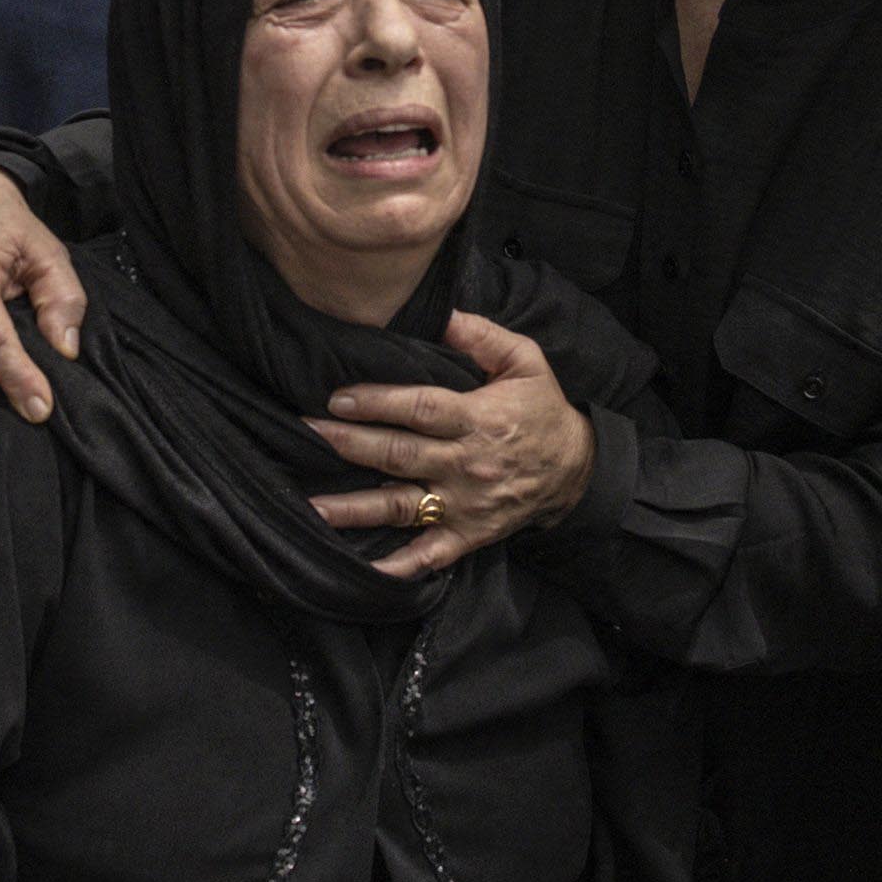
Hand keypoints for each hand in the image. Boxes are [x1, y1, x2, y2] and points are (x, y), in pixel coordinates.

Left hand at [305, 314, 595, 576]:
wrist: (577, 471)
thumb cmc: (543, 410)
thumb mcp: (526, 361)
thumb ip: (481, 336)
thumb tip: (439, 313)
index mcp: (478, 419)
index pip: (421, 409)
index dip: (377, 403)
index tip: (337, 397)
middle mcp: (467, 465)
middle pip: (399, 456)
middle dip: (348, 445)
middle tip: (305, 435)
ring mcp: (465, 505)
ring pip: (401, 506)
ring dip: (354, 509)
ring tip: (310, 507)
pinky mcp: (468, 535)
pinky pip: (429, 554)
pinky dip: (398, 565)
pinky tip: (362, 568)